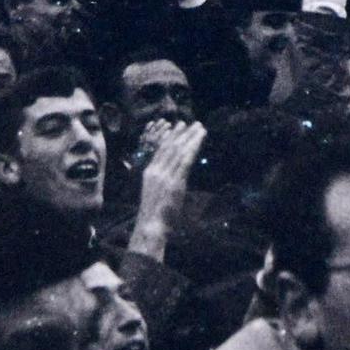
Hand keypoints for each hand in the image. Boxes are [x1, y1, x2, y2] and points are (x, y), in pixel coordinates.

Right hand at [128, 121, 204, 260]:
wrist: (150, 226)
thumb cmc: (154, 215)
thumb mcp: (155, 194)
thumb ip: (164, 182)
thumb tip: (175, 175)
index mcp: (149, 172)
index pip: (160, 150)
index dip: (170, 137)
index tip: (178, 127)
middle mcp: (156, 171)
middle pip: (170, 147)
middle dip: (182, 133)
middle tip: (192, 123)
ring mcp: (165, 176)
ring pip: (179, 151)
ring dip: (190, 137)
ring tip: (199, 128)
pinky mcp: (175, 183)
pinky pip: (185, 161)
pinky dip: (193, 148)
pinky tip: (199, 140)